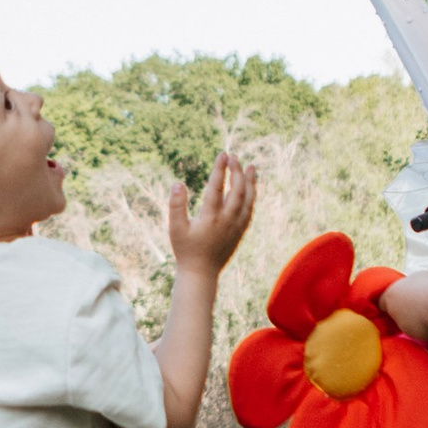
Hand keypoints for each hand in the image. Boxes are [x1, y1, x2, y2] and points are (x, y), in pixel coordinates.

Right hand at [168, 150, 256, 276]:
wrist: (201, 273)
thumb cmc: (185, 250)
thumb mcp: (175, 228)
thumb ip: (176, 206)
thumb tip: (177, 183)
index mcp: (210, 218)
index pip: (217, 188)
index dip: (220, 169)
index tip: (223, 154)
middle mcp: (227, 221)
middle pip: (237, 191)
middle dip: (237, 172)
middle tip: (234, 157)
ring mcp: (236, 227)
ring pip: (248, 200)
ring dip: (250, 182)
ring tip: (251, 167)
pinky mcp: (240, 232)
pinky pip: (249, 210)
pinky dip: (251, 197)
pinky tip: (251, 188)